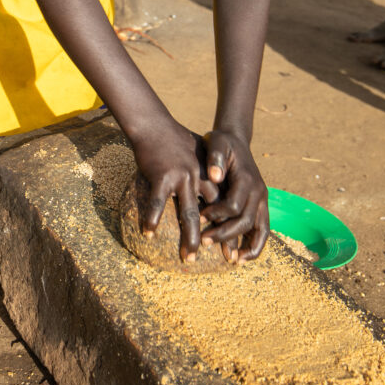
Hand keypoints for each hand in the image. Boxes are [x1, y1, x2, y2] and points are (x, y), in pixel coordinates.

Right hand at [131, 122, 219, 262]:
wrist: (154, 124)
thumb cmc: (174, 138)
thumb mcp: (199, 152)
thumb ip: (207, 170)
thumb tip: (214, 183)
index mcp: (209, 175)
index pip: (225, 206)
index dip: (232, 226)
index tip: (236, 246)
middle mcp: (200, 178)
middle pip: (213, 214)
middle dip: (220, 238)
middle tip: (227, 260)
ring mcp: (182, 177)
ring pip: (188, 214)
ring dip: (190, 238)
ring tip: (190, 257)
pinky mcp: (162, 176)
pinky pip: (158, 202)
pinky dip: (153, 218)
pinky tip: (149, 233)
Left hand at [198, 131, 269, 262]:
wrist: (235, 140)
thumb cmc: (221, 143)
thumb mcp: (216, 142)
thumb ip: (215, 157)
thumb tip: (215, 176)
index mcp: (247, 179)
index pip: (233, 205)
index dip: (216, 215)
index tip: (198, 218)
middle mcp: (259, 191)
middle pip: (245, 221)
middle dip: (224, 234)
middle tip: (203, 242)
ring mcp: (262, 199)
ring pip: (260, 229)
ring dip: (246, 246)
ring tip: (231, 260)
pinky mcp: (261, 205)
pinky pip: (263, 230)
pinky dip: (256, 245)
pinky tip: (242, 257)